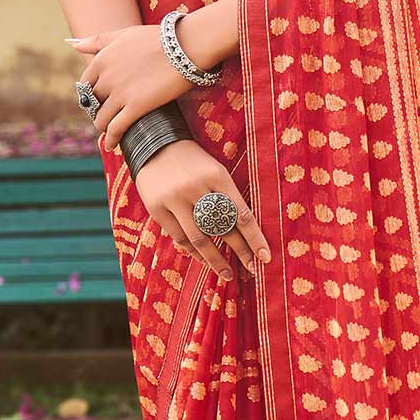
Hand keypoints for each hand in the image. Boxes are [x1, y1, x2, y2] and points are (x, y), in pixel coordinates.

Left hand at [69, 21, 200, 152]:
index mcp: (102, 59)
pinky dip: (112, 139)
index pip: (85, 84)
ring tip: (110, 132)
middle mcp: (106, 77)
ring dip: (104, 127)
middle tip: (107, 117)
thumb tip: (72, 44)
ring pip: (101, 119)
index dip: (91, 95)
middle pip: (93, 103)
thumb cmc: (158, 38)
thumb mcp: (123, 34)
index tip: (98, 101)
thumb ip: (97, 40)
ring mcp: (120, 93)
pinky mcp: (136, 107)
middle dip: (98, 111)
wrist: (185, 45)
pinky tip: (112, 146)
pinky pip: (116, 129)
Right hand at [132, 140, 269, 280]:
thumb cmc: (193, 162)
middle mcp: (196, 188)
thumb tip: (245, 232)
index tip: (265, 257)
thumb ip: (227, 197)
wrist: (153, 144)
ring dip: (216, 260)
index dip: (255, 238)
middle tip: (252, 270)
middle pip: (222, 228)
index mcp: (217, 176)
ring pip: (200, 238)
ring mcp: (175, 199)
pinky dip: (194, 251)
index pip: (241, 214)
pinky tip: (205, 260)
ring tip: (228, 274)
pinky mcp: (157, 209)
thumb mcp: (215, 170)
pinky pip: (180, 237)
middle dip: (240, 251)